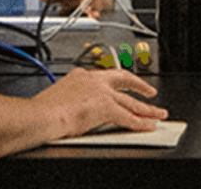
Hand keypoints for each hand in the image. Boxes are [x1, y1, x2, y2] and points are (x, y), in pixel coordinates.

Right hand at [31, 67, 165, 140]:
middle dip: (140, 85)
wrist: (42, 115)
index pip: (104, 77)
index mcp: (79, 76)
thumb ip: (72, 100)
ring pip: (131, 102)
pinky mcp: (106, 107)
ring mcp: (101, 93)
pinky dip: (141, 123)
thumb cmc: (42, 110)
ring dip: (147, 109)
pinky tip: (148, 126)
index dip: (116, 82)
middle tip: (150, 91)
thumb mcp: (59, 97)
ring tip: (158, 114)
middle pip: (124, 80)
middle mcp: (93, 81)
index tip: (121, 84)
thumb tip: (73, 110)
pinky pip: (129, 117)